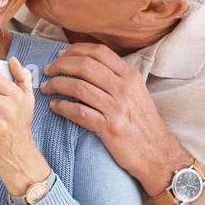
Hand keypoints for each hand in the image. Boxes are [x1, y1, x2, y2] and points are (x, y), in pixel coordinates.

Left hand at [40, 42, 188, 195]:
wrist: (158, 153)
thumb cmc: (144, 124)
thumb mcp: (137, 93)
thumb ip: (117, 78)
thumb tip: (88, 66)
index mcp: (131, 76)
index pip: (99, 52)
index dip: (75, 50)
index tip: (61, 56)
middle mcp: (124, 88)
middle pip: (84, 66)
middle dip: (60, 66)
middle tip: (48, 71)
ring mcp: (117, 108)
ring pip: (78, 87)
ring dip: (56, 85)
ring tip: (46, 88)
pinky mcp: (109, 128)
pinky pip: (79, 112)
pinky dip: (62, 107)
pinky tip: (54, 107)